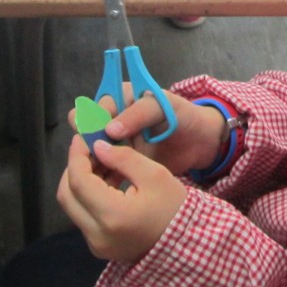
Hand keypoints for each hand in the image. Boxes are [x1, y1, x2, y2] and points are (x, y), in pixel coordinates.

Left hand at [57, 135, 186, 262]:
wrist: (186, 243)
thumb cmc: (174, 206)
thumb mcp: (154, 174)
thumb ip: (123, 157)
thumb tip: (97, 147)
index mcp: (113, 216)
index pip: (79, 182)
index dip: (76, 156)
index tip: (82, 138)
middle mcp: (97, 235)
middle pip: (67, 196)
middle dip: (73, 168)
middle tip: (89, 149)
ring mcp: (96, 244)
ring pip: (73, 206)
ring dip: (80, 181)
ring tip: (101, 162)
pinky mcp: (98, 247)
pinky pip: (83, 216)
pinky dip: (88, 196)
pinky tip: (106, 181)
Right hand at [70, 91, 228, 175]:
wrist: (200, 142)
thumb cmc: (183, 116)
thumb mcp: (165, 107)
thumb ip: (139, 113)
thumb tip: (110, 130)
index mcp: (119, 97)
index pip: (94, 109)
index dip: (93, 125)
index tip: (100, 142)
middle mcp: (111, 119)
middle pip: (86, 131)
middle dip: (88, 146)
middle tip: (99, 161)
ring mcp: (115, 142)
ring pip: (92, 153)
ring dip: (93, 164)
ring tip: (101, 178)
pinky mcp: (121, 162)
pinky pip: (103, 169)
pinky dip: (103, 177)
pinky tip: (108, 188)